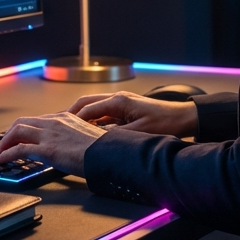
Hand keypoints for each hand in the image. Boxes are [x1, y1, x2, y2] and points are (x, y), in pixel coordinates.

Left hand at [0, 112, 106, 175]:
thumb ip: (75, 138)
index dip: (24, 129)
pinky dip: (6, 154)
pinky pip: (19, 149)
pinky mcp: (47, 149)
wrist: (111, 155)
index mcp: (65, 118)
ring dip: (4, 142)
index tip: (18, 137)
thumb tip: (70, 147)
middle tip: (4, 144)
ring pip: (17, 131)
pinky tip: (1, 160)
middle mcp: (55, 122)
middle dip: (9, 133)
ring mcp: (50, 134)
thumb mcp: (88, 137)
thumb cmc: (104, 149)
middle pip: (22, 122)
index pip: (37, 120)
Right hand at [67, 91, 197, 137]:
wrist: (183, 117)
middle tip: (57, 126)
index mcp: (118, 101)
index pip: (87, 109)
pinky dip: (92, 120)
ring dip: (80, 117)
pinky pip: (102, 113)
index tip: (60, 129)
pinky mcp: (125, 108)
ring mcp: (120, 102)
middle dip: (70, 114)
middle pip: (85, 103)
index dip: (72, 120)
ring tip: (68, 129)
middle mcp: (117, 98)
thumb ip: (115, 135)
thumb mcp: (138, 133)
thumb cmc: (165, 123)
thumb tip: (95, 140)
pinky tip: (87, 131)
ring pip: (92, 107)